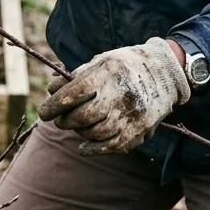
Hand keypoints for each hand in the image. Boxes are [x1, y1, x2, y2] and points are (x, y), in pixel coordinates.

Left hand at [37, 38, 190, 155]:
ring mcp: (132, 114)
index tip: (44, 113)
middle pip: (83, 116)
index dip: (56, 104)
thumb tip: (51, 90)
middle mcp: (121, 94)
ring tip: (76, 126)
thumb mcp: (102, 60)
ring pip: (95, 133)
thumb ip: (77, 75)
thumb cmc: (126, 65)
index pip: (76, 92)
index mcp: (109, 72)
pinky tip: (83, 147)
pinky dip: (94, 149)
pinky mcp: (140, 129)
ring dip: (80, 132)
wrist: (166, 72)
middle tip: (59, 120)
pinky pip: (112, 146)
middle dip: (65, 121)